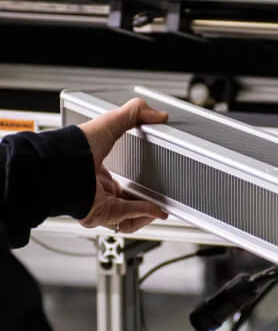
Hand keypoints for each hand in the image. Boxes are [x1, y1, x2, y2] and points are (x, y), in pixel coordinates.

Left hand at [78, 98, 168, 234]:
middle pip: (124, 204)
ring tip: (160, 208)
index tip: (151, 182)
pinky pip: (128, 216)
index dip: (136, 184)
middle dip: (144, 204)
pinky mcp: (103, 214)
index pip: (118, 182)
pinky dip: (145, 212)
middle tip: (159, 199)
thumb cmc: (77, 146)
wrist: (65, 163)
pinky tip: (156, 209)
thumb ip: (134, 113)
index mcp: (95, 172)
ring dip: (146, 213)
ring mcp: (98, 204)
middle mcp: (96, 191)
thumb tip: (157, 114)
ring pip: (127, 216)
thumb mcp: (111, 122)